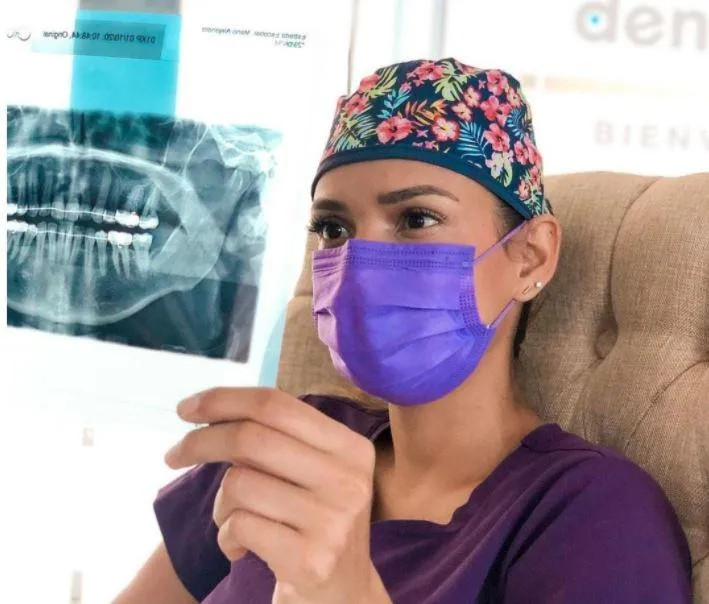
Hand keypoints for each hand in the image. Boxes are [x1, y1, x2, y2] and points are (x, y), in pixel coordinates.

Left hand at [165, 388, 391, 603]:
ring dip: (221, 505)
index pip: (276, 404)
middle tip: (172, 456)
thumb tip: (206, 408)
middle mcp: (348, 479)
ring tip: (236, 522)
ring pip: (239, 484)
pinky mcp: (311, 560)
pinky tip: (242, 549)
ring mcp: (332, 520)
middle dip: (200, 442)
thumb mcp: (312, 473)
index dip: (223, 400)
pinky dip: (227, 537)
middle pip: (251, 437)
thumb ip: (276, 439)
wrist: (344, 596)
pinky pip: (239, 526)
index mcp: (350, 447)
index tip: (185, 409)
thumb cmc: (313, 523)